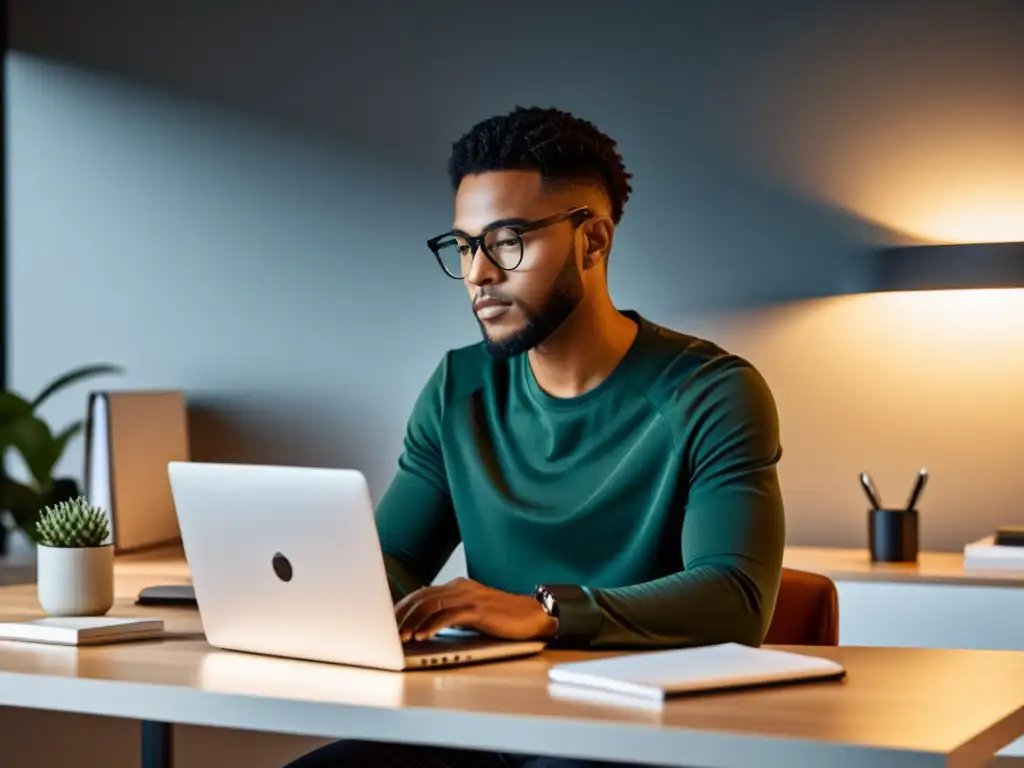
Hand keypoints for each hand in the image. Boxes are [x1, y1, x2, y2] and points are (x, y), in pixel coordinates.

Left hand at [394, 577, 556, 642]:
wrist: (533, 616)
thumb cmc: (501, 618)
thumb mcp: (471, 614)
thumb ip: (451, 615)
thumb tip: (425, 628)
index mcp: (457, 586)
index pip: (422, 593)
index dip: (402, 607)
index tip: (387, 622)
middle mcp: (460, 587)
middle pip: (422, 597)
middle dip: (402, 615)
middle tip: (387, 633)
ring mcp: (470, 596)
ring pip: (432, 605)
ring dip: (414, 622)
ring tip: (402, 638)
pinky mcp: (479, 609)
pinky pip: (450, 616)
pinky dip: (433, 626)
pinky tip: (423, 637)